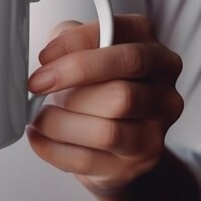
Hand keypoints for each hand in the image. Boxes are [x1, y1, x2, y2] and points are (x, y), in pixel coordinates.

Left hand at [26, 15, 183, 192]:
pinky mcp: (140, 162)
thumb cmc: (96, 79)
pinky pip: (90, 160)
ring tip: (37, 116)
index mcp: (151, 49)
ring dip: (59, 124)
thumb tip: (50, 57)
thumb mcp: (82, 46)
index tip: (43, 58)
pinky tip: (39, 137)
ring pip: (108, 132)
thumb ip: (68, 39)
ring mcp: (157, 129)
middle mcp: (164, 89)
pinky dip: (55, 149)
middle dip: (68, 88)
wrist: (115, 130)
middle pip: (120, 92)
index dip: (72, 46)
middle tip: (36, 87)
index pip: (116, 38)